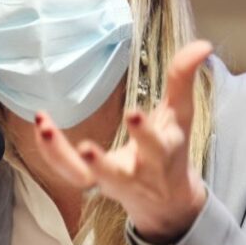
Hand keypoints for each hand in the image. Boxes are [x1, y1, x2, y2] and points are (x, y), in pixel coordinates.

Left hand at [33, 40, 212, 243]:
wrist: (166, 199)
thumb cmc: (173, 149)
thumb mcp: (181, 114)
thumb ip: (184, 79)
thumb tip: (203, 45)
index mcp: (163, 154)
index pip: (156, 146)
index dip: (144, 133)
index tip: (133, 115)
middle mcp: (136, 173)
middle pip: (118, 174)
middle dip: (103, 164)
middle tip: (86, 148)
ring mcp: (110, 181)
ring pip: (84, 177)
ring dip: (62, 157)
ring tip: (46, 130)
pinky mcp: (91, 182)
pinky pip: (67, 170)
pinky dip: (52, 151)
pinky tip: (42, 126)